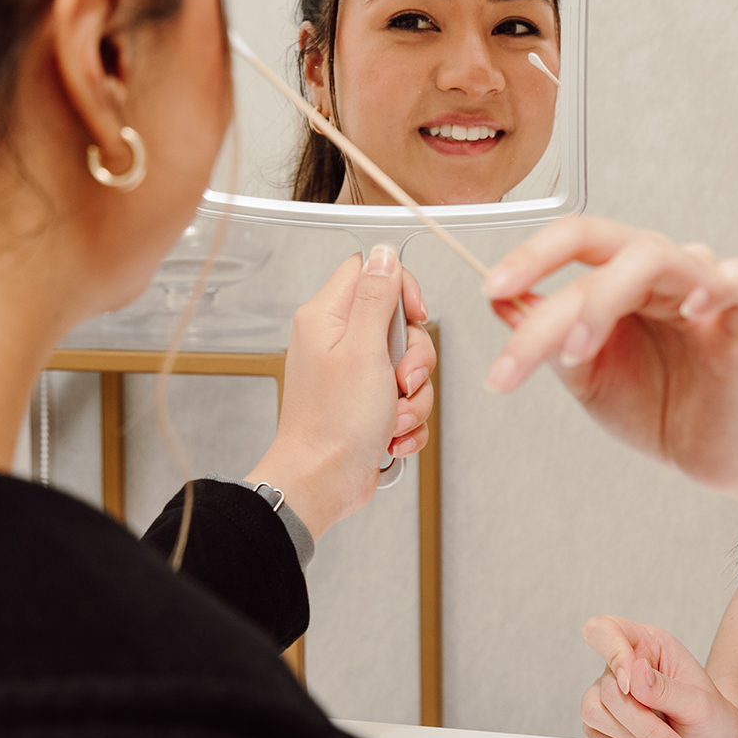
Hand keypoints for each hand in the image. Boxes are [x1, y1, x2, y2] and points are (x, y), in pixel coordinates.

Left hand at [247, 245, 434, 536]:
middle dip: (415, 359)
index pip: (371, 272)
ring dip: (414, 398)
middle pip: (401, 324)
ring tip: (391, 418)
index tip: (415, 316)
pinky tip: (389, 436)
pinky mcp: (368, 405)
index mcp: (327, 317)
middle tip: (400, 380)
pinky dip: (407, 421)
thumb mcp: (364, 349)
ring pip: (410, 367)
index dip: (401, 288)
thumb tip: (385, 254)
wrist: (321, 483)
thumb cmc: (333, 424)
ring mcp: (354, 375)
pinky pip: (407, 401)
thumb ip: (377, 297)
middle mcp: (338, 342)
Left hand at [481, 217, 737, 491]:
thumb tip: (498, 301)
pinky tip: (692, 308)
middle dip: (546, 268)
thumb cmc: (652, 405)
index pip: (573, 241)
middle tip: (508, 309)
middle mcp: (658, 273)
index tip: (489, 289)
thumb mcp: (583, 374)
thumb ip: (546, 335)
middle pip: (602, 241)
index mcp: (618, 278)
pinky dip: (716, 284)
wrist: (704, 455)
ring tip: (578, 350)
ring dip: (603, 297)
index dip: (529, 256)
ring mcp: (701, 290)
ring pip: (656, 255)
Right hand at [579, 615, 737, 737]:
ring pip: (591, 710)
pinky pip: (592, 734)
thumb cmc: (711, 713)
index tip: (632, 688)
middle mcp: (623, 664)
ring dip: (627, 736)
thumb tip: (634, 672)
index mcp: (648, 644)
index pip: (606, 629)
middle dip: (639, 721)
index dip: (612, 654)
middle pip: (607, 688)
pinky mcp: (603, 721)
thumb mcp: (699, 702)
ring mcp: (609, 693)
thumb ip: (666, 689)